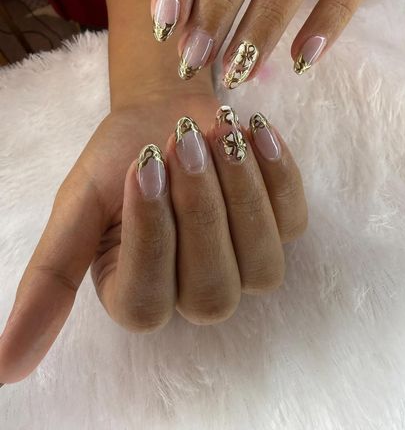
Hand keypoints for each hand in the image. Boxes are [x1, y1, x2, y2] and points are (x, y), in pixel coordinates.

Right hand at [0, 90, 306, 382]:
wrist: (163, 115)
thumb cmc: (118, 158)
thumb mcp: (77, 208)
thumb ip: (48, 280)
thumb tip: (6, 371)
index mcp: (139, 293)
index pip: (147, 302)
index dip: (149, 235)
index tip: (140, 167)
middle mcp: (195, 292)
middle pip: (212, 292)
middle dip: (200, 212)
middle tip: (180, 143)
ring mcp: (246, 264)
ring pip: (263, 265)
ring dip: (241, 193)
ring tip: (218, 133)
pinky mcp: (282, 228)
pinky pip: (293, 219)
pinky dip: (277, 174)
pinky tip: (254, 131)